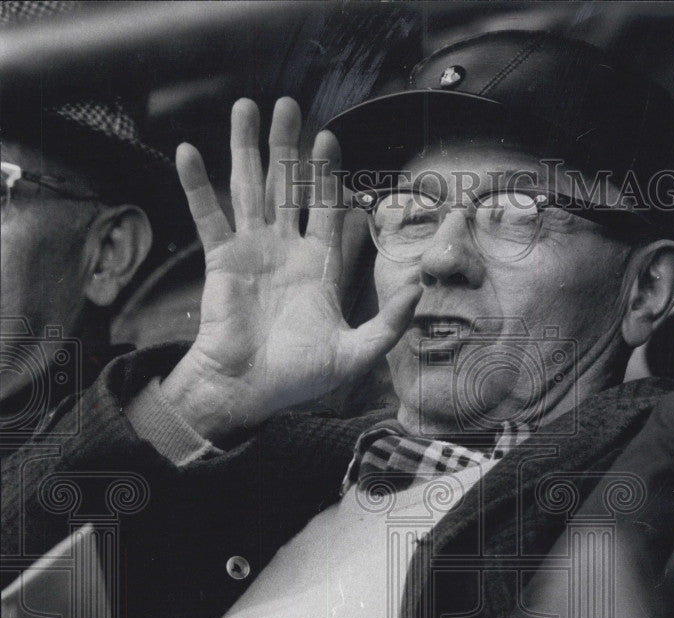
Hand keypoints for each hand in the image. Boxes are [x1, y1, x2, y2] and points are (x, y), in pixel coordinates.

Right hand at [162, 97, 420, 441]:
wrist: (249, 390)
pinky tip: (188, 151)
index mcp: (317, 267)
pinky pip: (208, 216)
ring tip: (245, 106)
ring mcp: (252, 252)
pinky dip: (197, 185)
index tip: (329, 139)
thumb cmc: (299, 378)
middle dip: (288, 147)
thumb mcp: (356, 353)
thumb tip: (420, 289)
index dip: (325, 175)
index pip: (323, 209)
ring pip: (249, 188)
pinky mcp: (221, 260)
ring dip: (246, 148)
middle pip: (286, 187)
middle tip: (288, 106)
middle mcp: (285, 251)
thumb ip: (389, 323)